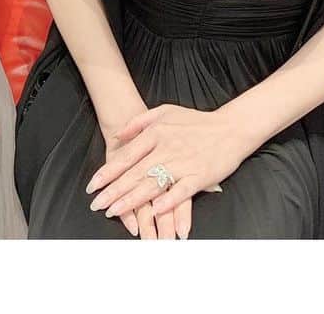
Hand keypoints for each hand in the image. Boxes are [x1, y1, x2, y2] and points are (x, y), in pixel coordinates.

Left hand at [86, 103, 248, 231]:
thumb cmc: (196, 121)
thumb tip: (118, 135)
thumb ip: (139, 122)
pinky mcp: (200, 176)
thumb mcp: (164, 112)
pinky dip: (168, 201)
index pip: (126, 156)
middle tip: (97, 204)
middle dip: (114, 191)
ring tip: (115, 211)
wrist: (231, 128)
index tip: (93, 186)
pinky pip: (181, 191)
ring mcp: (183, 163)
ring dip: (133, 200)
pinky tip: (155, 211)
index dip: (108, 173)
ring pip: (153, 184)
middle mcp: (166, 149)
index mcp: (156, 134)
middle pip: (135, 173)